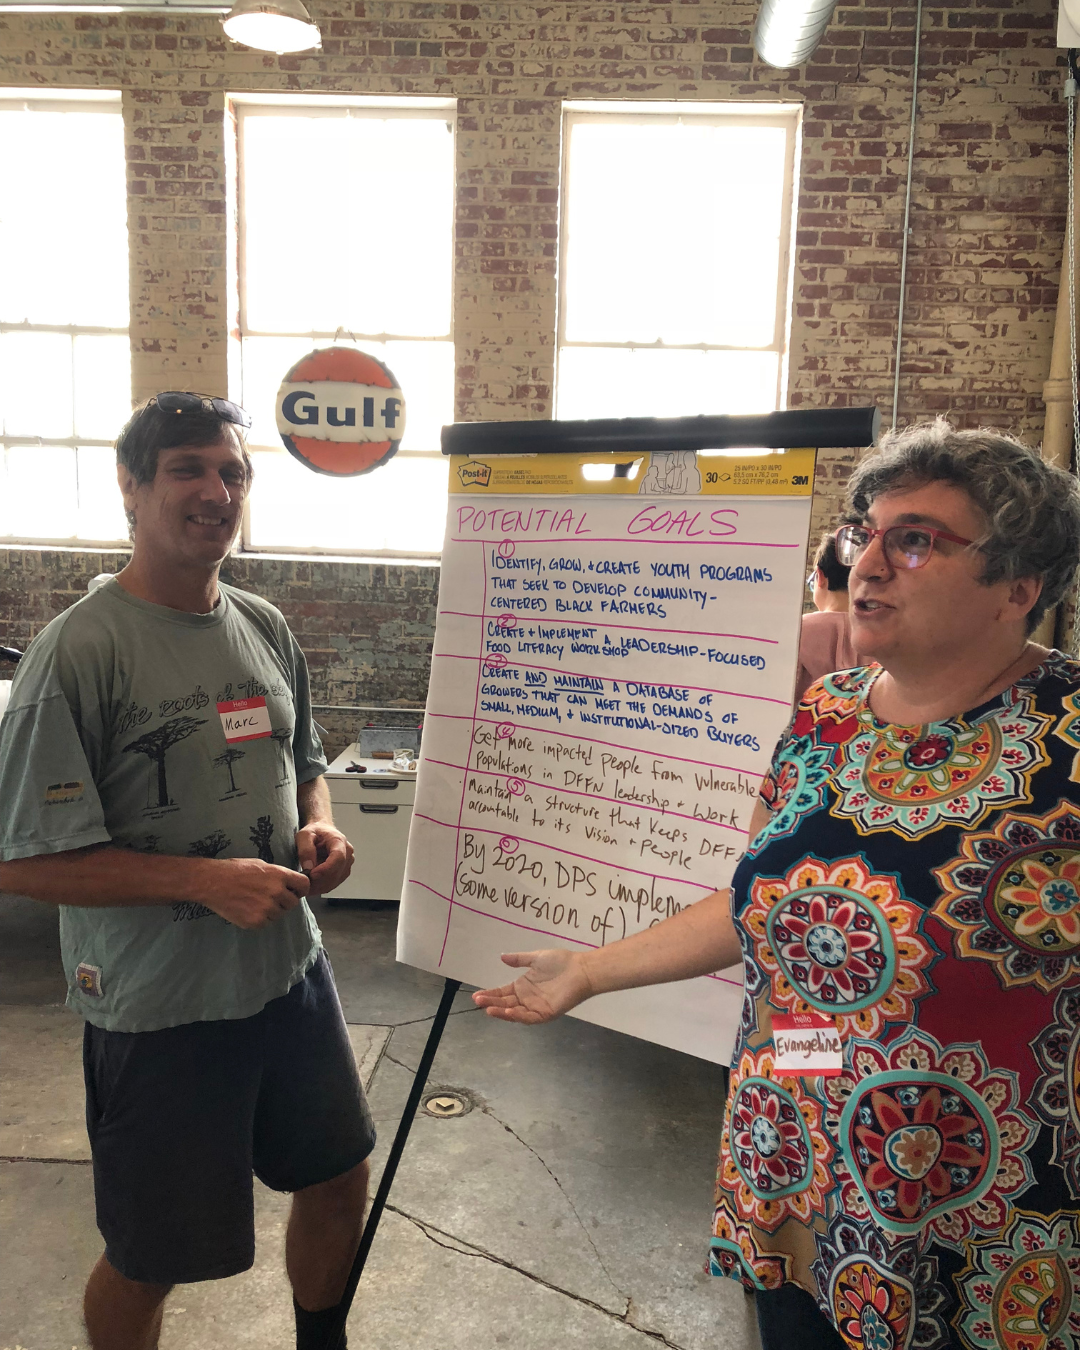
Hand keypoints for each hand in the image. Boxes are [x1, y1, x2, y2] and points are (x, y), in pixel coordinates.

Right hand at [204, 858, 309, 928]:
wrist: (212, 882)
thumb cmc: (235, 869)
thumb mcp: (261, 864)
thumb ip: (278, 875)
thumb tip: (290, 884)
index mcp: (279, 875)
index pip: (304, 886)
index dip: (300, 889)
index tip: (295, 891)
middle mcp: (276, 892)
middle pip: (293, 903)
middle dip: (285, 901)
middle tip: (271, 897)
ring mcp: (266, 909)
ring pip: (279, 914)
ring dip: (272, 910)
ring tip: (256, 901)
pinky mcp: (255, 922)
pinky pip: (266, 922)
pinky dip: (260, 918)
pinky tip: (248, 908)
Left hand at [296, 822, 353, 894]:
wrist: (322, 830)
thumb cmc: (314, 831)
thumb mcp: (304, 835)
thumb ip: (306, 849)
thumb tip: (308, 867)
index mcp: (339, 841)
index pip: (338, 858)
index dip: (326, 869)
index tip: (311, 875)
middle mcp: (348, 853)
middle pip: (337, 872)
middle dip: (320, 880)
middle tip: (304, 883)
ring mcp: (347, 863)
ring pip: (336, 880)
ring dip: (320, 886)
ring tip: (306, 884)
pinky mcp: (343, 871)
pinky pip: (334, 883)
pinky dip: (322, 887)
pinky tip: (312, 885)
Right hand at [472, 949, 593, 1023]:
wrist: (581, 969)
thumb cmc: (560, 962)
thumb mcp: (536, 958)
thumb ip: (519, 960)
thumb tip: (502, 957)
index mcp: (523, 986)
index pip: (502, 993)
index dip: (490, 994)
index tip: (476, 995)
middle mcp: (526, 999)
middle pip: (505, 1004)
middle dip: (491, 1003)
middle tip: (477, 1001)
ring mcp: (535, 1007)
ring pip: (514, 1013)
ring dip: (501, 1012)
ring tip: (488, 1009)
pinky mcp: (545, 1013)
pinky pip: (529, 1017)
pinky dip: (518, 1016)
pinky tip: (508, 1011)